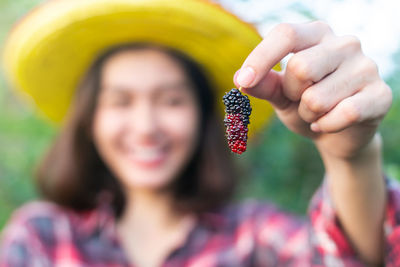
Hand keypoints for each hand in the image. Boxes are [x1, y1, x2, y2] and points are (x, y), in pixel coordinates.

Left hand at [235, 21, 391, 159]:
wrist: (337, 133)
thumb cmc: (304, 105)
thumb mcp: (280, 94)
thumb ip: (263, 84)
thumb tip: (242, 79)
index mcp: (317, 34)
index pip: (285, 34)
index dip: (261, 58)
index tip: (242, 81)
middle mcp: (345, 43)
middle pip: (300, 67)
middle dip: (292, 94)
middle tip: (300, 100)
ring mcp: (366, 67)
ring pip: (317, 98)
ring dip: (308, 113)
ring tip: (317, 112)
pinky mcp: (380, 94)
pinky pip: (344, 114)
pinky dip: (326, 125)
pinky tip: (329, 123)